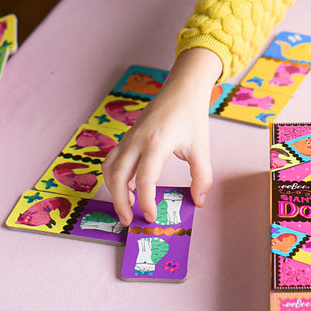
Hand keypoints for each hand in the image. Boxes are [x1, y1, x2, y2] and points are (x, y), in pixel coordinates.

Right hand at [102, 47, 221, 225]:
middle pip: (117, 176)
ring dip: (113, 189)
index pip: (144, 179)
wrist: (182, 88)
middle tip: (129, 221)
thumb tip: (198, 201)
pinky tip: (128, 186)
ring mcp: (129, 137)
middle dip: (120, 202)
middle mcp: (137, 140)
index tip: (150, 217)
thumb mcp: (201, 148)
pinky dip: (114, 176)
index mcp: (156, 143)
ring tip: (128, 206)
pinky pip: (113, 159)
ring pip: (109, 168)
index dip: (145, 202)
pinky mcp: (128, 136)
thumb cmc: (191, 115)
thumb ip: (202, 177)